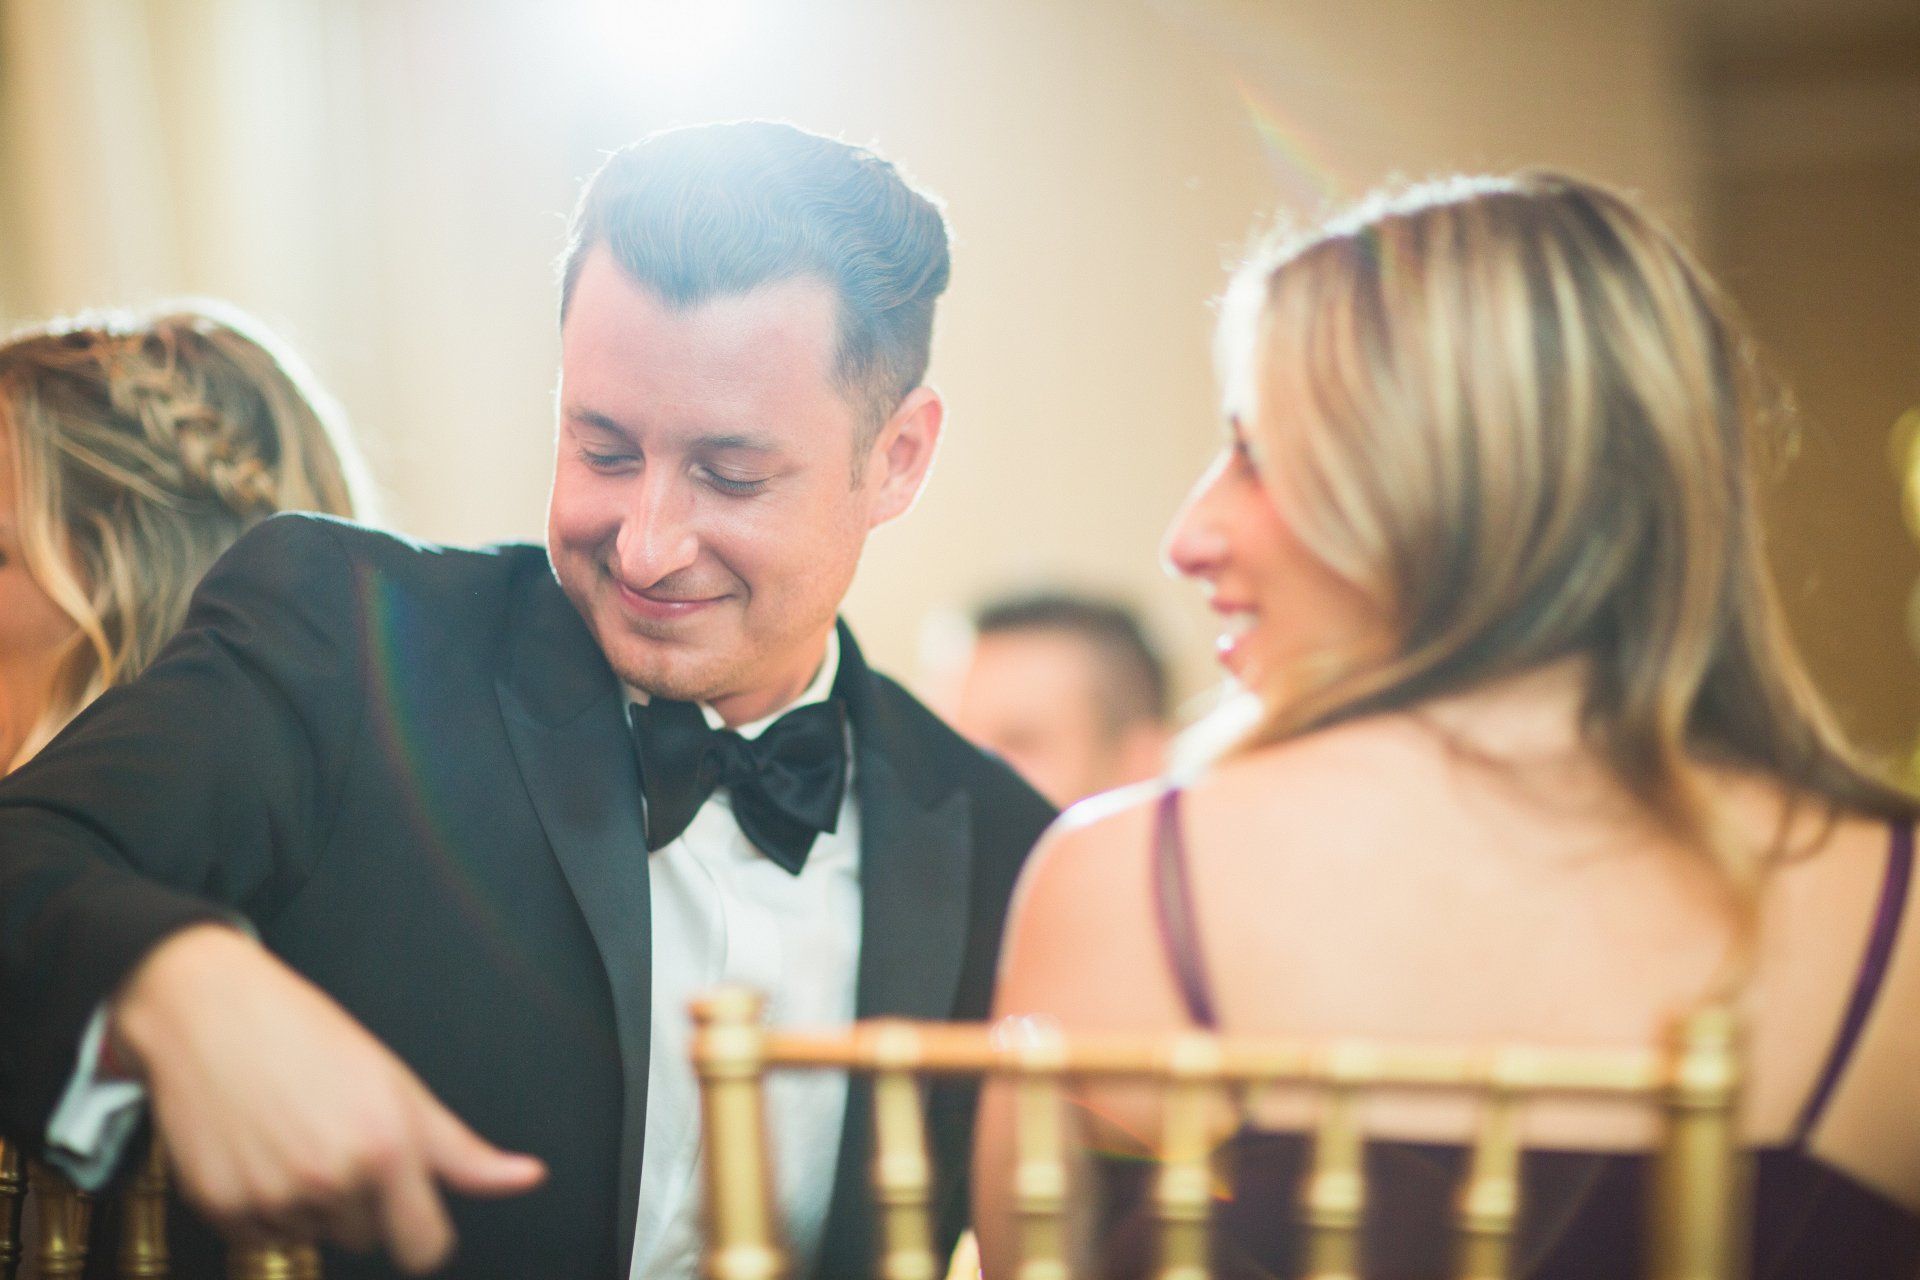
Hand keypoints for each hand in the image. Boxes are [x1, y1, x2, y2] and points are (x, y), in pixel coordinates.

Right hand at [111, 925, 545, 1272]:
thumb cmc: (310, 1036)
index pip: (425, 1249)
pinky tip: (259, 1149)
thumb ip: (463, 1152)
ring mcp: (271, 1198)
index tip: (413, 1213)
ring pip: (312, 1235)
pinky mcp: (219, 1207)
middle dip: (362, 1200)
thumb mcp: (400, 1086)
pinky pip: (259, 1234)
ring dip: (310, 1202)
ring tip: (295, 1134)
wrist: (210, 1012)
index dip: (423, 1234)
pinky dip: (262, 1205)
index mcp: (385, 1151)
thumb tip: (528, 1178)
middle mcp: (330, 1181)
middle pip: (367, 1238)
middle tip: (338, 1135)